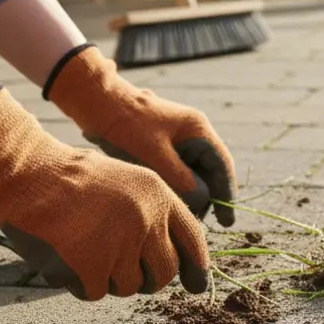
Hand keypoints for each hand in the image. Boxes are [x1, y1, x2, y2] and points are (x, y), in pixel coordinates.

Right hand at [0, 85, 209, 300]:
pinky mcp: (94, 266)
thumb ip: (153, 213)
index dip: (197, 266)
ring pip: (130, 286)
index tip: (197, 284)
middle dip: (148, 279)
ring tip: (86, 251)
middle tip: (124, 272)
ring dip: (110, 279)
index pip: (193, 239)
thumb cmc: (71, 177)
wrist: (30, 174)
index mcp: (160, 197)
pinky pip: (97, 292)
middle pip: (164, 272)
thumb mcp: (127, 181)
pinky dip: (82, 284)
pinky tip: (68, 259)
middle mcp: (148, 221)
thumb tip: (171, 255)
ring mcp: (123, 245)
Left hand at [44, 45, 237, 226]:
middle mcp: (193, 134)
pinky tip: (168, 201)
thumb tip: (203, 200)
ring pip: (193, 173)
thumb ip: (182, 179)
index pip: (222, 165)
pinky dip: (176, 186)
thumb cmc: (126, 125)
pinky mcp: (162, 146)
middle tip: (199, 220)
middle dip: (207, 196)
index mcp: (198, 129)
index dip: (227, 193)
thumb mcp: (155, 154)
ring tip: (182, 213)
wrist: (96, 103)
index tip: (226, 220)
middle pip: (210, 171)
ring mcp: (178, 140)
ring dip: (190, 193)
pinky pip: (177, 171)